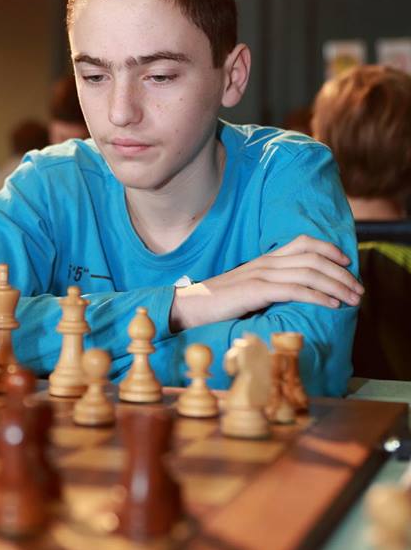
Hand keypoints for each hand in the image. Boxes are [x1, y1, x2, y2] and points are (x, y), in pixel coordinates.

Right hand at [170, 234, 362, 330]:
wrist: (191, 307)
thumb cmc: (220, 303)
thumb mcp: (250, 289)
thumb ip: (271, 286)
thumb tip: (295, 293)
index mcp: (266, 259)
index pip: (303, 243)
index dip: (329, 249)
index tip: (347, 263)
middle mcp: (266, 262)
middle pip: (314, 258)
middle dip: (342, 273)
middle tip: (358, 289)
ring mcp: (261, 275)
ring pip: (309, 273)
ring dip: (336, 286)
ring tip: (352, 299)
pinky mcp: (256, 291)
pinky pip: (294, 289)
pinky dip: (318, 296)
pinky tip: (331, 305)